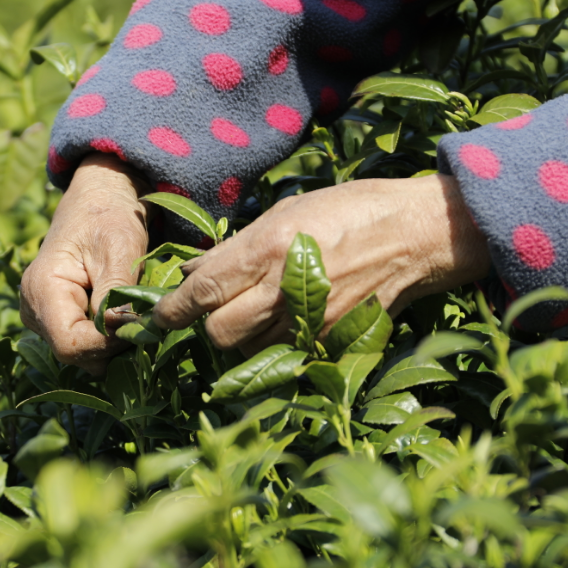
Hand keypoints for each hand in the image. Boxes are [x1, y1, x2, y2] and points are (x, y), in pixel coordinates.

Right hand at [20, 153, 149, 375]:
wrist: (100, 198)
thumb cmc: (109, 216)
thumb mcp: (118, 248)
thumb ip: (115, 292)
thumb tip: (119, 329)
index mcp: (41, 289)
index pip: (70, 344)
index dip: (107, 344)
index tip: (138, 326)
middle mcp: (34, 308)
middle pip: (74, 353)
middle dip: (112, 346)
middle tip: (144, 322)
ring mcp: (43, 317)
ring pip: (81, 353)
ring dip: (113, 343)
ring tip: (136, 316)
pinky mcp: (57, 319)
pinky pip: (84, 344)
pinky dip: (108, 338)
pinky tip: (125, 317)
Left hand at [153, 175, 490, 354]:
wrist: (416, 236)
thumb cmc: (350, 211)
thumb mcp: (285, 212)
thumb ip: (235, 248)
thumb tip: (192, 273)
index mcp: (268, 250)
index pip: (201, 293)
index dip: (169, 311)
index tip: (151, 319)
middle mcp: (284, 290)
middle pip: (218, 333)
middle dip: (208, 324)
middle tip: (217, 307)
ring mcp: (310, 322)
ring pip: (248, 350)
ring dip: (241, 336)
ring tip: (258, 309)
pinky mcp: (331, 343)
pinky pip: (283, 356)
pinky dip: (274, 345)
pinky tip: (287, 320)